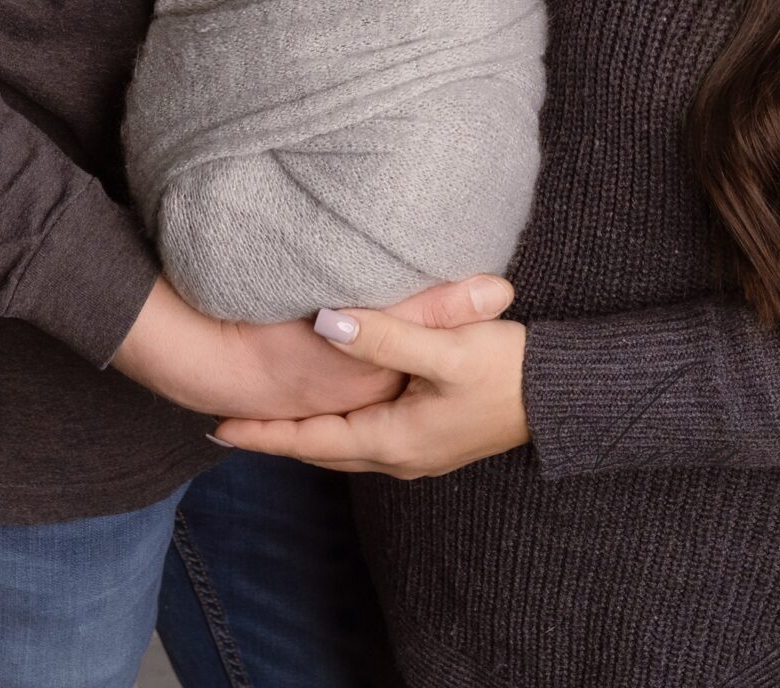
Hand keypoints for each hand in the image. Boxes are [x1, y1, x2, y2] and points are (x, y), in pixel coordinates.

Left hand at [212, 303, 530, 477]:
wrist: (561, 397)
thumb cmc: (506, 370)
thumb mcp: (445, 348)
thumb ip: (385, 336)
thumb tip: (324, 323)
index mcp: (394, 440)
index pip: (311, 441)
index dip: (264, 433)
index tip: (218, 425)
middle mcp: (400, 456)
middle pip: (322, 449)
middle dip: (276, 437)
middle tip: (230, 424)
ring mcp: (418, 452)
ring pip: (344, 445)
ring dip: (307, 432)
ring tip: (271, 416)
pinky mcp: (433, 438)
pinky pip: (367, 438)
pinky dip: (338, 426)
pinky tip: (335, 405)